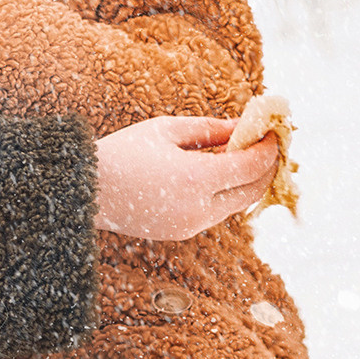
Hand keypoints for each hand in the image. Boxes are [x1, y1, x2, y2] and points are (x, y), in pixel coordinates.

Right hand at [92, 115, 277, 239]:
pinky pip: (218, 212)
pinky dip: (228, 193)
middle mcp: (198, 209)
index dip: (268, 149)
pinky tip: (221, 172)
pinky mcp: (182, 232)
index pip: (251, 167)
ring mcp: (191, 225)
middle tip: (268, 144)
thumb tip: (245, 126)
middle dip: (266, 168)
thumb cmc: (124, 151)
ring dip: (248, 181)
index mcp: (194, 179)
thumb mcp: (168, 130)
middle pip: (252, 191)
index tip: (274, 131)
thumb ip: (211, 129)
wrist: (85, 190)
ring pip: (237, 205)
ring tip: (244, 154)